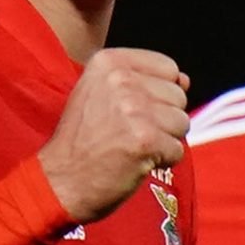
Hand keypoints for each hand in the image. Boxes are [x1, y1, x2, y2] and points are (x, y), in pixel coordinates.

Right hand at [35, 47, 190, 222]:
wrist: (58, 181)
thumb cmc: (80, 141)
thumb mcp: (99, 94)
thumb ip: (143, 81)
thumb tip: (186, 81)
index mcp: (108, 63)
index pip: (168, 68)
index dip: (158, 94)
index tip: (131, 111)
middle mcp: (121, 81)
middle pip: (178, 96)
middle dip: (162, 119)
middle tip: (129, 133)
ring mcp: (134, 110)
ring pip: (181, 122)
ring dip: (163, 140)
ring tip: (132, 147)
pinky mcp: (145, 140)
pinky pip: (177, 150)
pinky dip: (162, 162)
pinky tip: (136, 162)